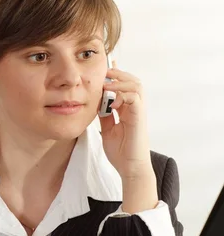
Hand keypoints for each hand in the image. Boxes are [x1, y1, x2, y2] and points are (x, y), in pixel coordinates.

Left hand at [98, 62, 152, 179]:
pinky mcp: (139, 117)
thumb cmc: (121, 152)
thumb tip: (96, 102)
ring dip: (120, 81)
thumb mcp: (107, 129)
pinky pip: (135, 97)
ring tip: (106, 83)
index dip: (116, 76)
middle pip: (132, 81)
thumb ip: (104, 115)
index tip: (105, 67)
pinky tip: (112, 100)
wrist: (130, 168)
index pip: (124, 86)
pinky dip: (123, 94)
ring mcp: (138, 112)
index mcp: (128, 110)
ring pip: (136, 85)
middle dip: (118, 74)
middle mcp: (135, 108)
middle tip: (104, 72)